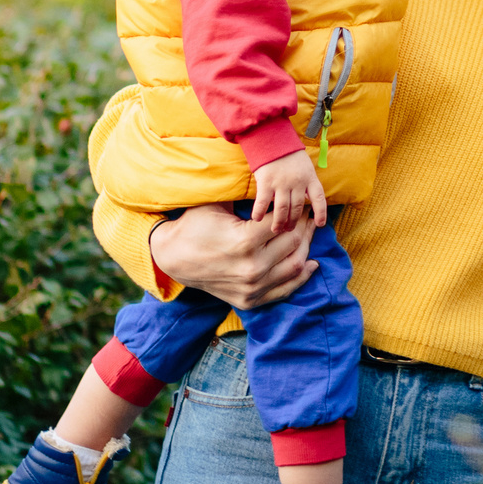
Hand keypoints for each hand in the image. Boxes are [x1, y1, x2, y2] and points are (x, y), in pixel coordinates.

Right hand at [147, 202, 316, 310]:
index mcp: (244, 241)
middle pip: (294, 244)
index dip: (296, 212)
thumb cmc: (195, 225)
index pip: (285, 224)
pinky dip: (301, 278)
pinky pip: (285, 290)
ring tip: (308, 233)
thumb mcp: (219, 204)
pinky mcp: (249, 300)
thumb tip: (277, 183)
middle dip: (304, 227)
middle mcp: (251, 267)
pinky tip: (310, 263)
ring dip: (306, 248)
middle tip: (307, 215)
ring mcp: (251, 287)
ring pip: (295, 267)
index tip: (301, 204)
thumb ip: (248, 197)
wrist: (172, 257)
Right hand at [251, 149, 327, 232]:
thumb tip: (308, 201)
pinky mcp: (266, 182)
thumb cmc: (289, 154)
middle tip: (288, 229)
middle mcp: (297, 182)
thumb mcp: (305, 166)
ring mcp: (282, 183)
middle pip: (297, 208)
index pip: (319, 197)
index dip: (321, 212)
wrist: (272, 138)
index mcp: (309, 177)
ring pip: (282, 209)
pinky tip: (257, 219)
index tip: (320, 224)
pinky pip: (263, 202)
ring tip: (276, 229)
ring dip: (279, 222)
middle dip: (293, 222)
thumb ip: (307, 182)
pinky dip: (260, 212)